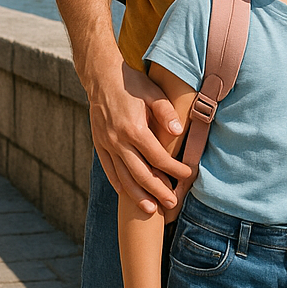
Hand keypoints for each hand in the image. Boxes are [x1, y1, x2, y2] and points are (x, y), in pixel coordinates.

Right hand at [88, 60, 190, 213]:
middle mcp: (118, 141)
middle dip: (158, 190)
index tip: (187, 175)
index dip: (174, 169)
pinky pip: (109, 170)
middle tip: (172, 203)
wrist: (102, 78)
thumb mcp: (154, 93)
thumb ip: (166, 113)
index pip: (158, 157)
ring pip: (123, 177)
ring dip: (137, 195)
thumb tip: (179, 132)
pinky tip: (128, 193)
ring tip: (150, 209)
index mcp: (134, 129)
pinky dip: (119, 184)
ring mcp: (106, 145)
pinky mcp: (99, 145)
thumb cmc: (133, 84)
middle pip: (140, 174)